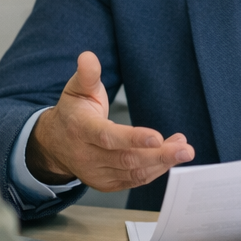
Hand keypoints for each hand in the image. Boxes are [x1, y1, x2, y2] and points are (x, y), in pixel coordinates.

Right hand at [26, 51, 194, 190]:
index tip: (158, 137)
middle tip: (185, 149)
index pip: (108, 137)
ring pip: (133, 172)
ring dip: (162, 163)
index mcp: (81, 129)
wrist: (55, 143)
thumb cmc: (73, 113)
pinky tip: (169, 158)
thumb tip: (88, 57)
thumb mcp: (77, 89)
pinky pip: (134, 180)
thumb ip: (87, 74)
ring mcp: (96, 173)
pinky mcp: (106, 183)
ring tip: (183, 150)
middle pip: (126, 159)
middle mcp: (87, 155)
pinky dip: (155, 171)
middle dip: (159, 155)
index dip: (133, 138)